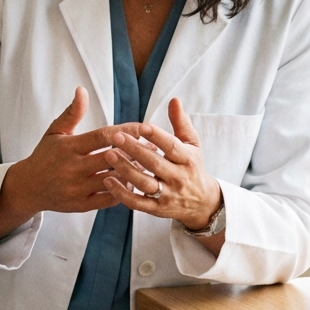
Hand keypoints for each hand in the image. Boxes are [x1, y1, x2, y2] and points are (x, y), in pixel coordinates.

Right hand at [0, 87, 143, 238]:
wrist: (28, 187)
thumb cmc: (45, 155)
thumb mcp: (55, 132)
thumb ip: (72, 113)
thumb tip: (82, 90)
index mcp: (69, 147)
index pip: (103, 136)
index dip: (126, 132)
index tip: (144, 128)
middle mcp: (73, 168)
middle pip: (111, 158)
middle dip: (135, 152)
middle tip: (153, 147)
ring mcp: (77, 188)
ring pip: (112, 180)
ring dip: (132, 172)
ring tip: (148, 165)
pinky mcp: (80, 205)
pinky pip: (108, 199)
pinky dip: (122, 191)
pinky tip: (132, 182)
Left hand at [101, 98, 223, 245]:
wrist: (201, 202)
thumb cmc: (192, 166)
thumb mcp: (192, 144)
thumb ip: (181, 123)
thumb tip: (174, 100)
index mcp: (188, 159)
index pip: (172, 147)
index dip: (157, 136)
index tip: (142, 126)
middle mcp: (179, 178)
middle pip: (155, 164)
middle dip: (135, 150)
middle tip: (116, 137)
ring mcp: (167, 195)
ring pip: (144, 183)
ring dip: (125, 170)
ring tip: (108, 154)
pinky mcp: (156, 209)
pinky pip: (137, 203)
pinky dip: (122, 193)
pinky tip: (108, 180)